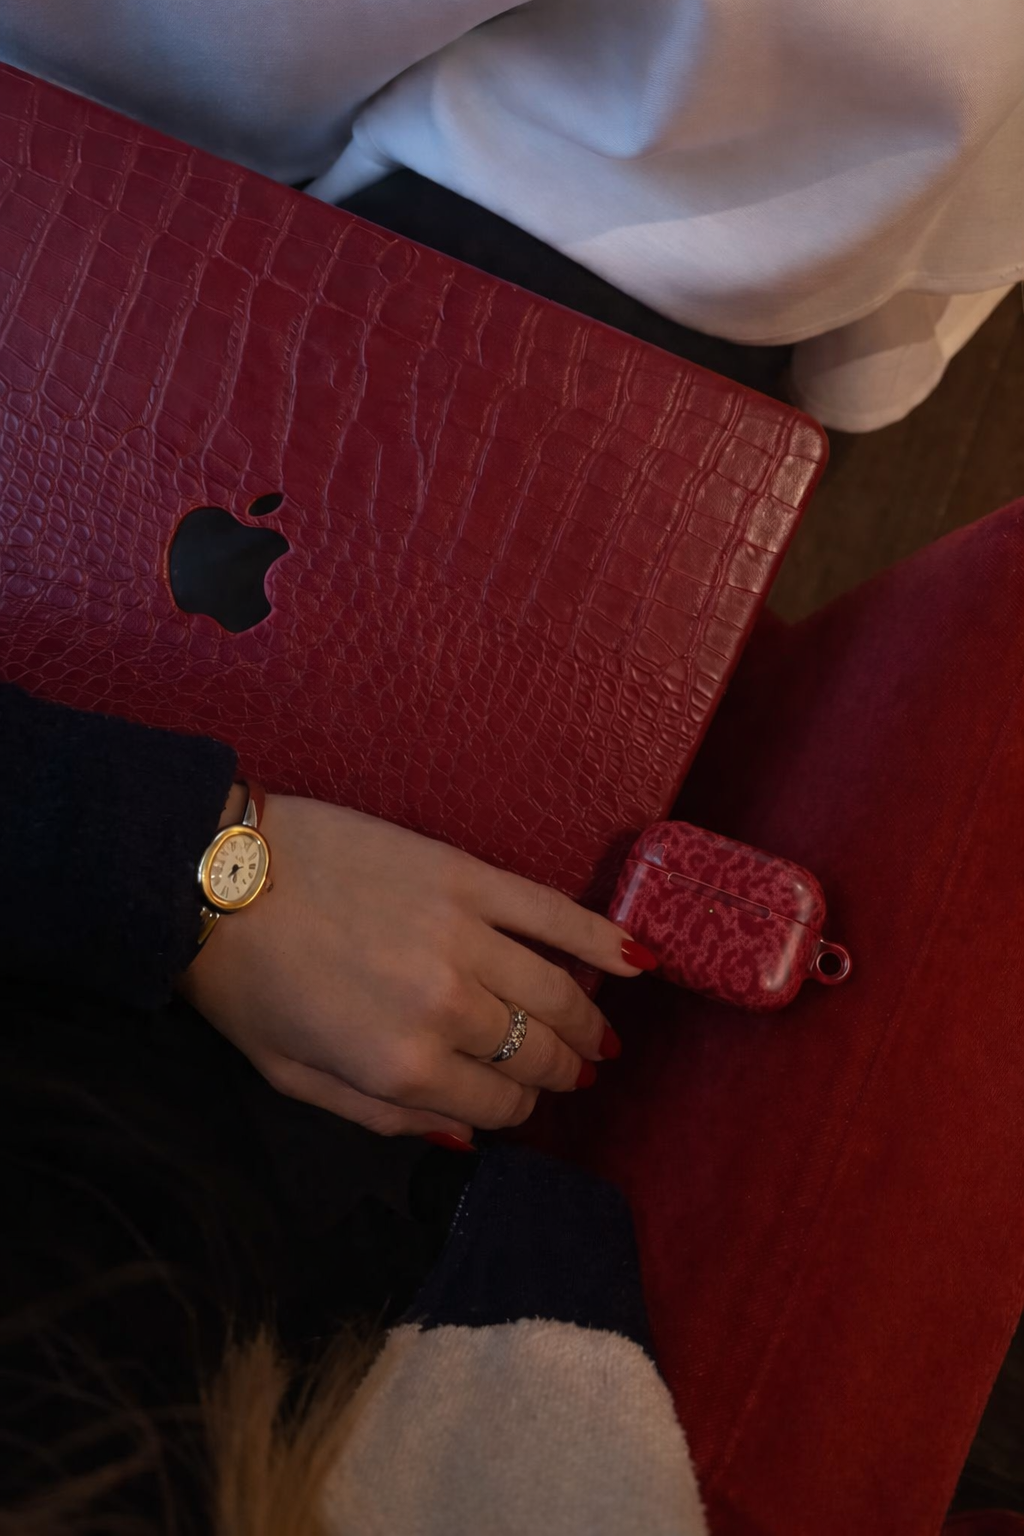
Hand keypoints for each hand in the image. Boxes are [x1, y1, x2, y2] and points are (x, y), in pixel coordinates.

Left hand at [179, 796, 655, 1140]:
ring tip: (598, 1036)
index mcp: (404, 1068)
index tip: (516, 1103)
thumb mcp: (295, 1080)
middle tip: (573, 1072)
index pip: (498, 1107)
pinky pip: (554, 913)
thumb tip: (465, 1140)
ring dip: (588, 1022)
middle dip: (561, 1072)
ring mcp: (466, 937)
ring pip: (559, 993)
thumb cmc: (248, 986)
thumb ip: (382, 1120)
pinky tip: (637, 959)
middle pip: (537, 1054)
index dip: (515, 1111)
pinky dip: (602, 939)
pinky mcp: (469, 877)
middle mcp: (449, 1009)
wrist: (221, 876)